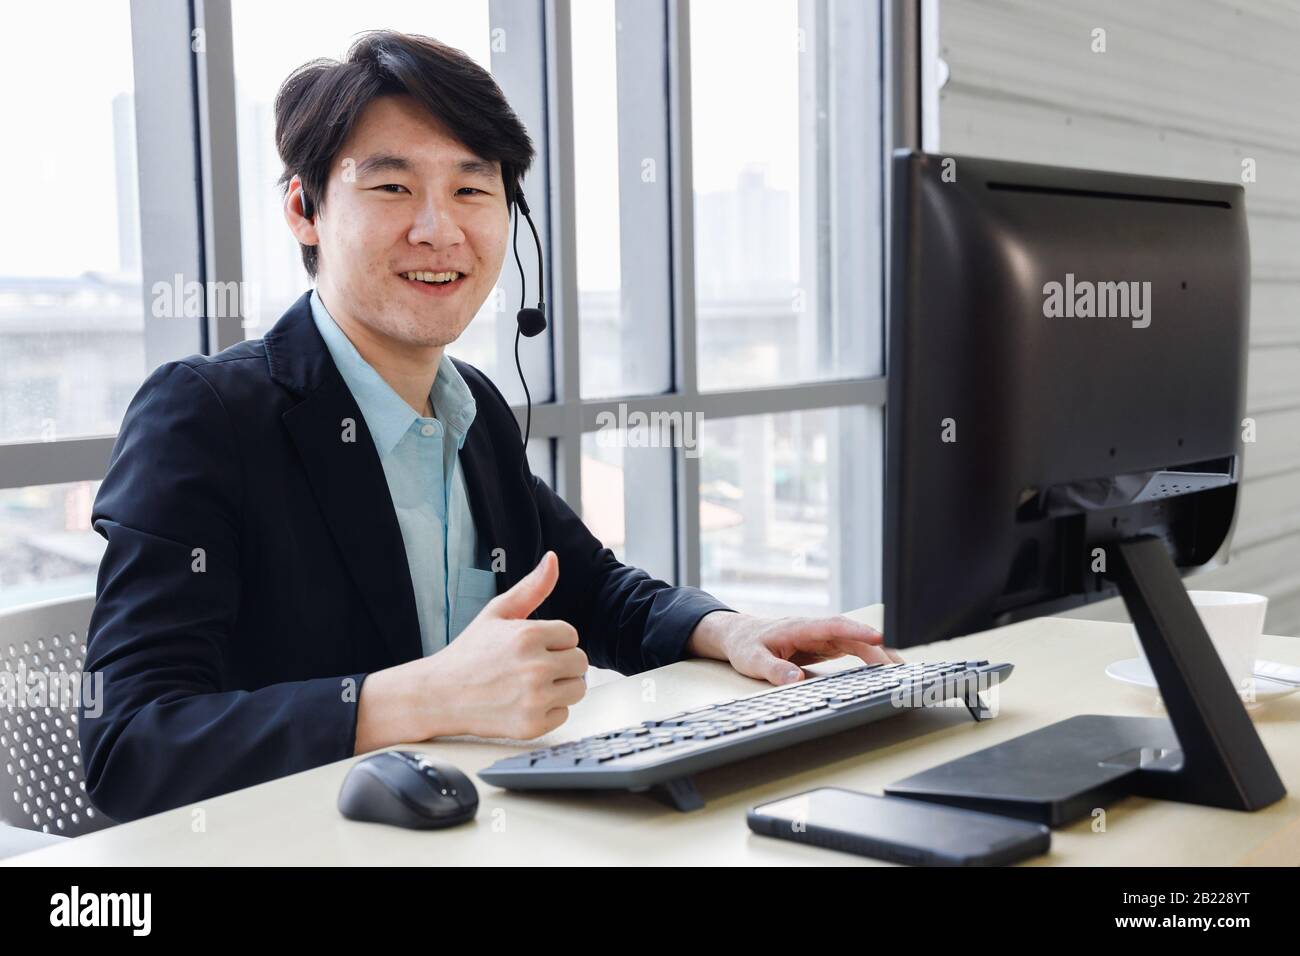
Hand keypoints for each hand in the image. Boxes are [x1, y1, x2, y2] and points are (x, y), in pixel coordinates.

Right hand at [403, 550, 586, 740]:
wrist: (438, 695)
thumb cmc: (468, 653)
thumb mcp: (497, 613)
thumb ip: (531, 587)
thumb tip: (553, 558)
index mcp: (529, 635)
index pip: (572, 635)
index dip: (553, 641)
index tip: (531, 647)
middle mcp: (535, 667)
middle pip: (580, 663)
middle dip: (560, 662)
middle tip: (532, 666)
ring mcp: (534, 698)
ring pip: (578, 689)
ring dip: (560, 686)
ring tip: (530, 684)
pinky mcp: (532, 725)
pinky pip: (563, 714)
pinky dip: (548, 710)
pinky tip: (523, 702)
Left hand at [686, 611, 902, 685]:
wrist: (738, 635)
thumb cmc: (745, 644)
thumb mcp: (752, 659)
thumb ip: (772, 669)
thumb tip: (793, 680)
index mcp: (800, 627)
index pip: (835, 626)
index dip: (858, 631)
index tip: (879, 638)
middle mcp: (816, 629)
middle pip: (853, 636)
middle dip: (877, 650)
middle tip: (898, 669)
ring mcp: (822, 637)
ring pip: (856, 642)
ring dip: (878, 655)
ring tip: (901, 672)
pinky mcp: (824, 646)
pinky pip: (852, 649)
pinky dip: (869, 658)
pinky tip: (884, 670)